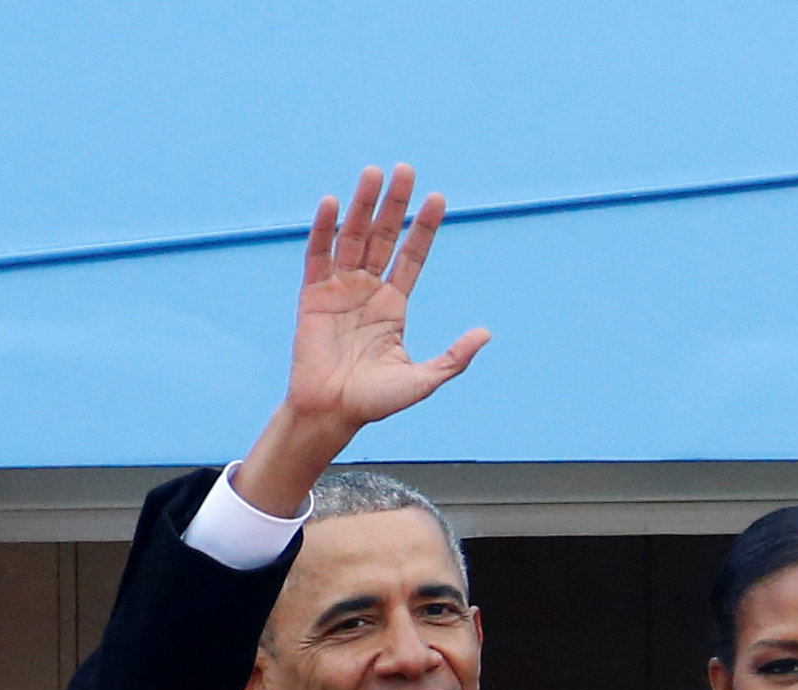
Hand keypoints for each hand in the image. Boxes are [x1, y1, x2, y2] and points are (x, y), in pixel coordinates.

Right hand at [237, 164, 489, 515]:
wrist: (332, 412)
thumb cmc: (376, 400)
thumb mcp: (424, 380)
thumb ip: (454, 357)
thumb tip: (486, 334)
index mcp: (393, 305)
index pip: (412, 257)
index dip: (424, 229)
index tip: (438, 199)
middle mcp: (367, 290)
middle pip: (384, 238)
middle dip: (395, 205)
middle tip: (406, 170)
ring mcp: (339, 289)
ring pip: (353, 238)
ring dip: (363, 206)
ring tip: (374, 173)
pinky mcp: (312, 294)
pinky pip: (318, 255)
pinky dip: (325, 229)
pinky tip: (335, 203)